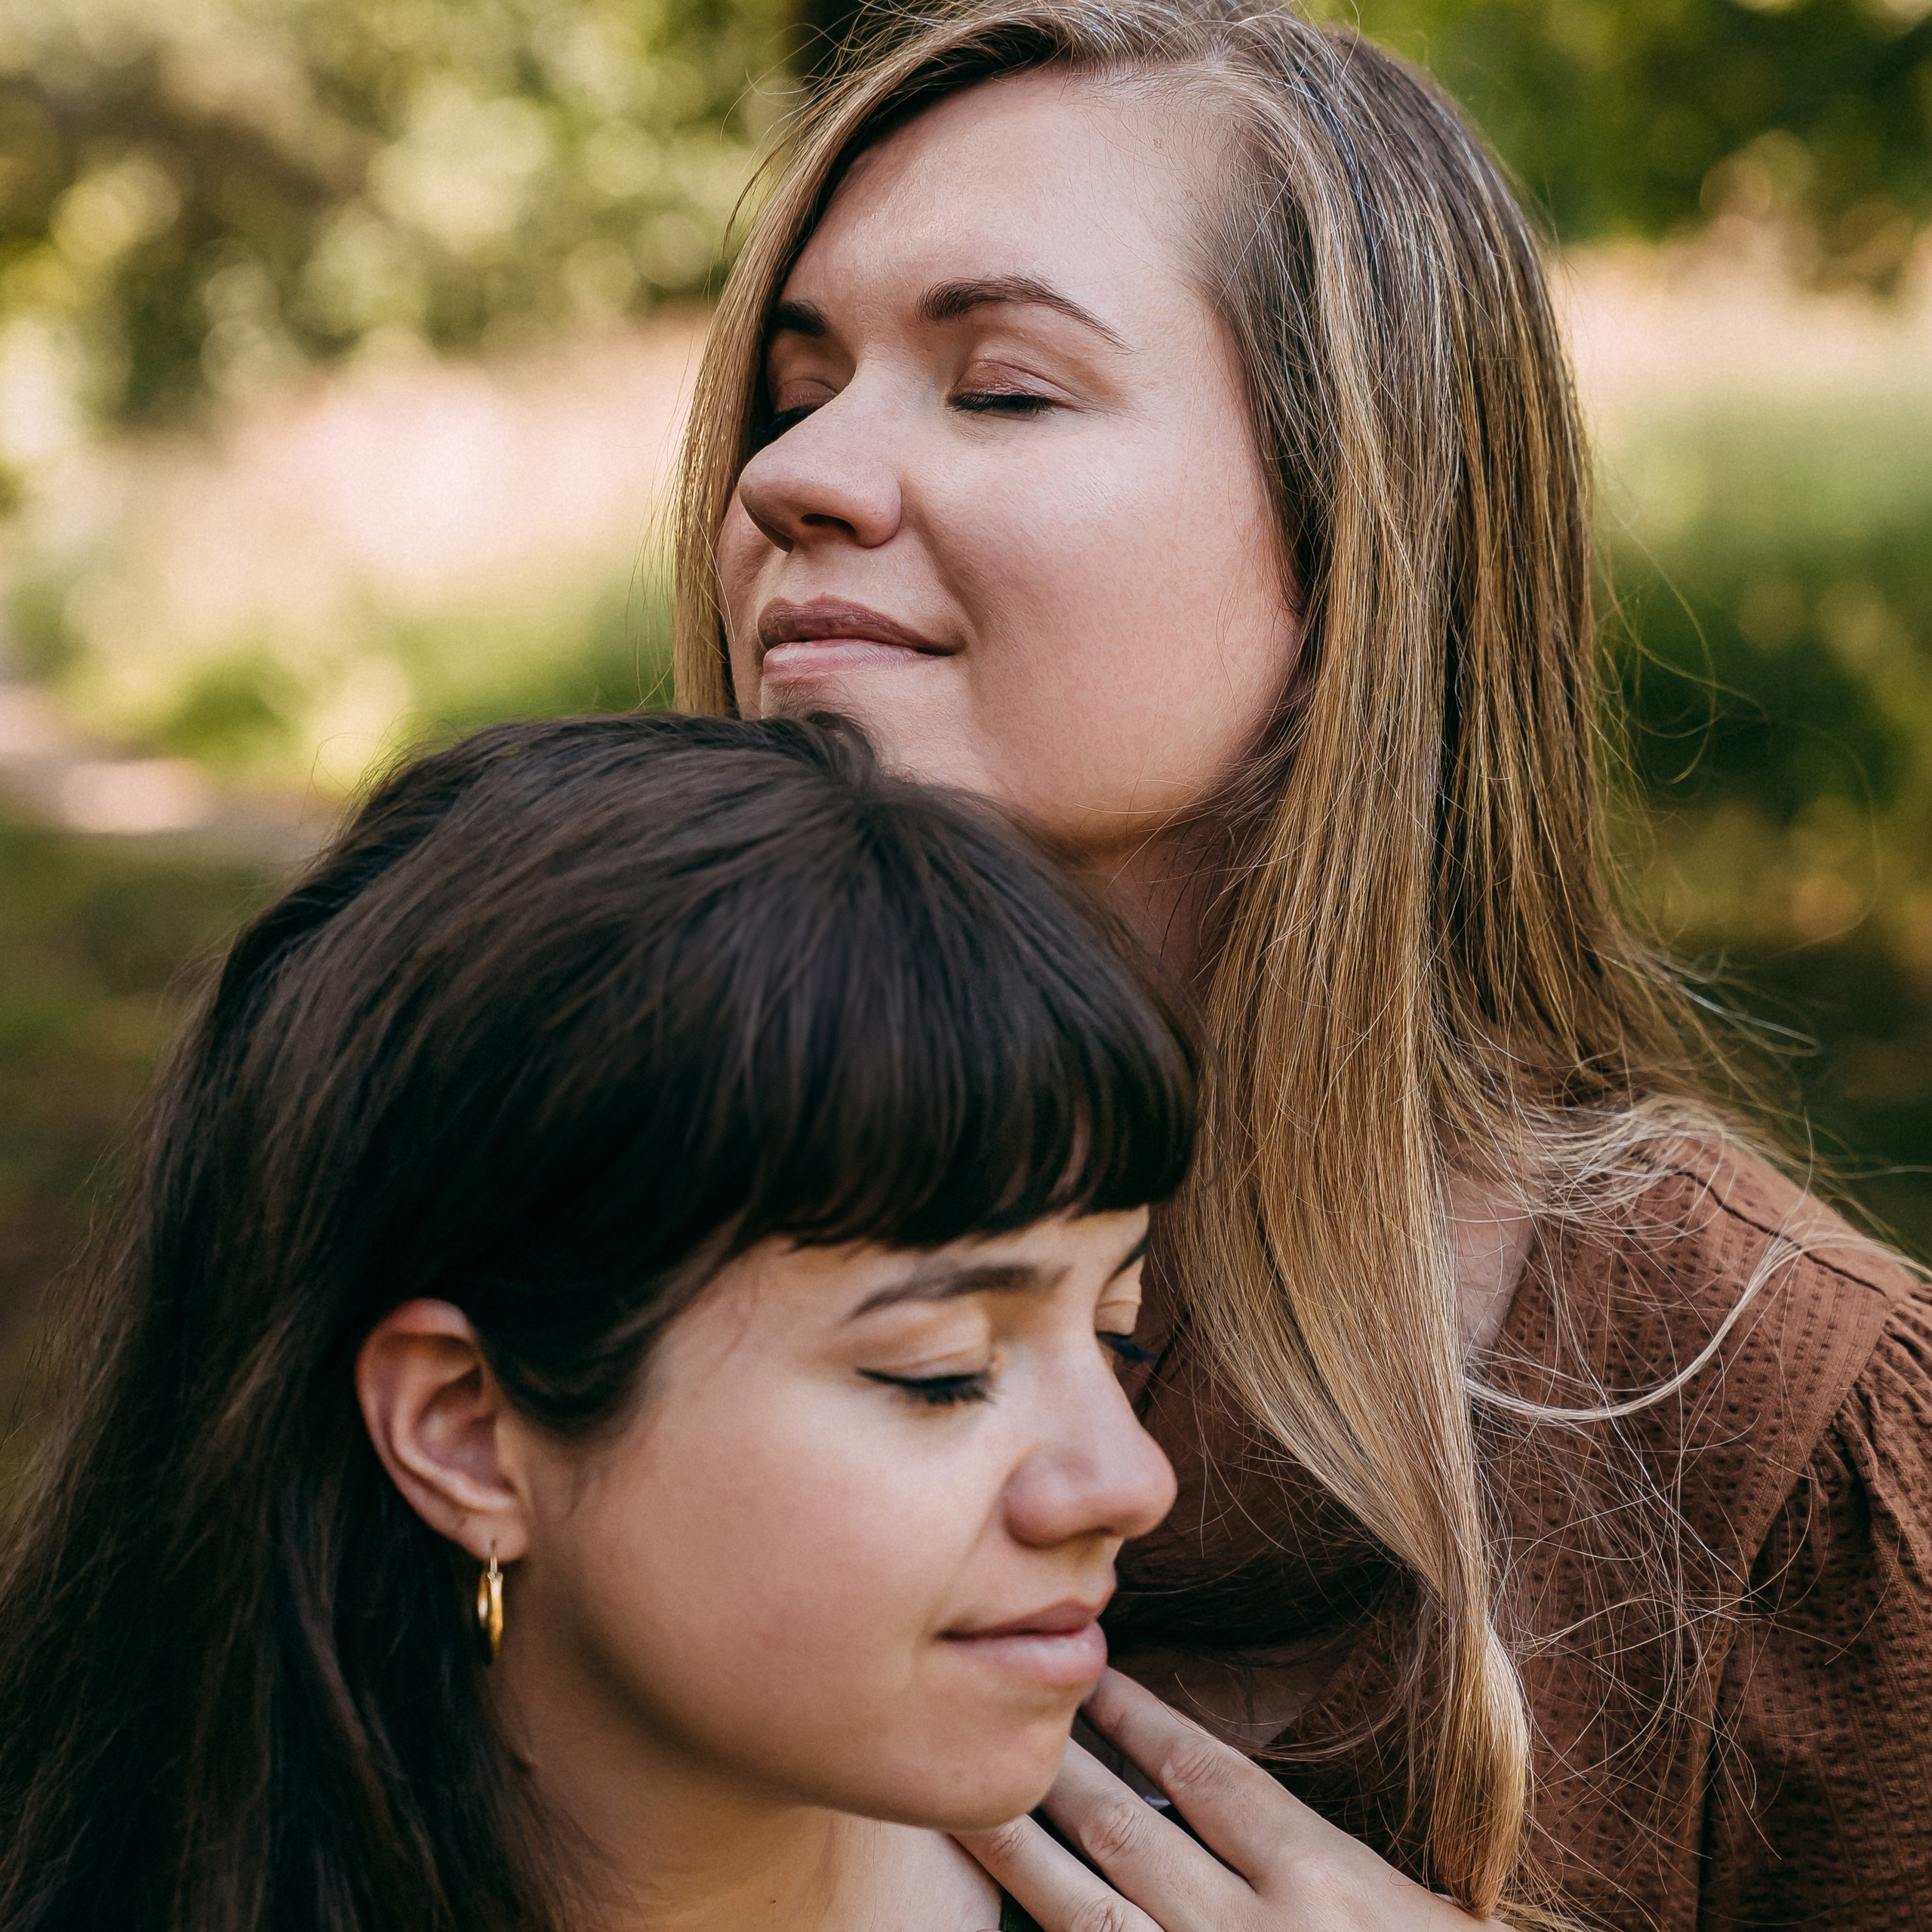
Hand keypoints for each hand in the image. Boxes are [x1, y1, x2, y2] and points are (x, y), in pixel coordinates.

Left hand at [957, 1668, 1508, 1930]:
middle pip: (1128, 1832)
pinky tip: (1011, 1917)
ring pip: (1087, 1913)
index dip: (1141, 1718)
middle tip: (1006, 1712)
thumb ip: (1327, 1858)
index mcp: (1322, 1883)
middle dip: (1061, 1770)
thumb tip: (1227, 1797)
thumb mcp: (1409, 1908)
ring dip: (1023, 1854)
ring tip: (971, 1804)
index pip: (1207, 1774)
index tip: (1096, 1675)